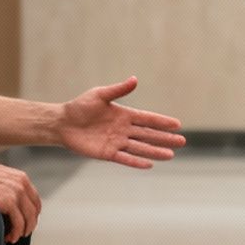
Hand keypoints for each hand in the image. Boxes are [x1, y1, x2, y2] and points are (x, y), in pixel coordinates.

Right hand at [0, 156, 42, 243]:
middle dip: (29, 225)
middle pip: (34, 212)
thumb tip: (10, 203)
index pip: (35, 201)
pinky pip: (18, 223)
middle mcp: (21, 185)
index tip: (28, 222)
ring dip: (22, 231)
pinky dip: (15, 233)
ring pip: (28, 219)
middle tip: (21, 233)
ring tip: (14, 237)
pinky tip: (9, 237)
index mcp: (21, 178)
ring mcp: (15, 193)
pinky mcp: (7, 202)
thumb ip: (9, 187)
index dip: (33, 215)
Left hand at [58, 77, 186, 168]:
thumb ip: (118, 90)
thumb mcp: (100, 95)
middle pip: (148, 135)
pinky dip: (136, 161)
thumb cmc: (80, 107)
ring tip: (171, 155)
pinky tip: (150, 164)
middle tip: (182, 141)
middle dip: (164, 138)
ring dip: (155, 151)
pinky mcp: (107, 153)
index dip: (162, 122)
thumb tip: (135, 79)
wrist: (62, 123)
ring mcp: (116, 142)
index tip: (177, 124)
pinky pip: (125, 158)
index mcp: (124, 114)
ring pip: (140, 148)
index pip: (147, 119)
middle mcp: (123, 129)